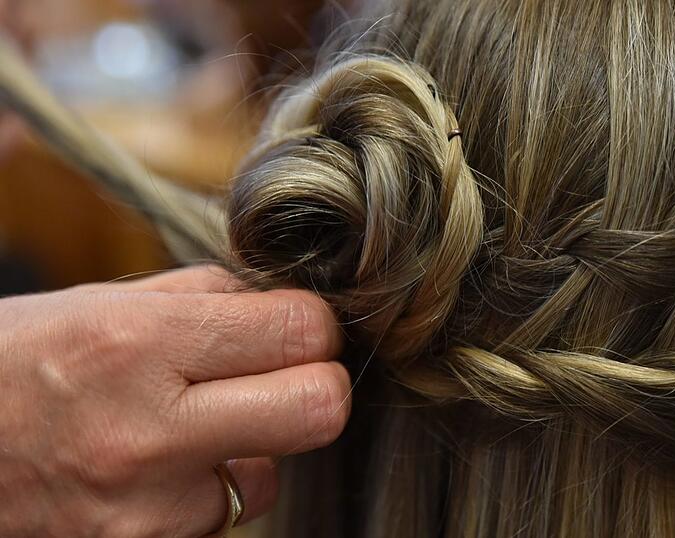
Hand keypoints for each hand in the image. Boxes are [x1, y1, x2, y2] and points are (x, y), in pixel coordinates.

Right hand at [0, 265, 349, 536]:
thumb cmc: (12, 365)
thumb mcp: (97, 304)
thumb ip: (205, 298)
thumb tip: (287, 307)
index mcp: (138, 346)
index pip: (299, 333)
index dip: (315, 325)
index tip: (301, 325)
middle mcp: (147, 434)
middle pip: (320, 410)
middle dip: (318, 385)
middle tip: (288, 374)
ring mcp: (145, 511)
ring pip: (269, 479)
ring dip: (248, 452)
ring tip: (179, 432)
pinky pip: (218, 519)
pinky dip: (201, 492)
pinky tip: (151, 471)